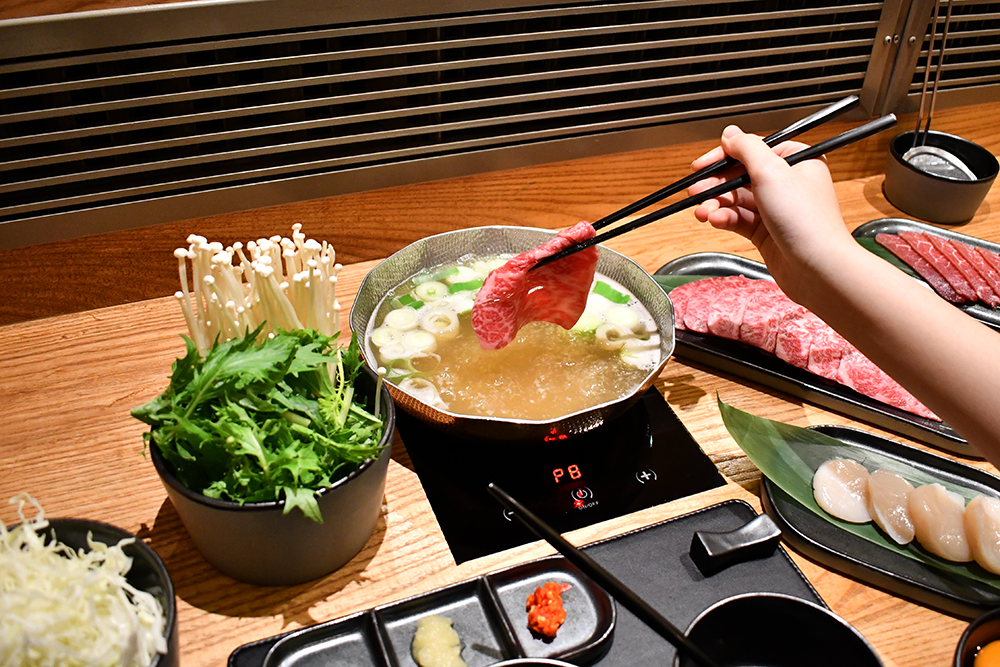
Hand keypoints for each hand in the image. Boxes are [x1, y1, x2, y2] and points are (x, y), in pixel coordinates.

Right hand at [687, 125, 855, 304]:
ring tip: (703, 212)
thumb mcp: (771, 172)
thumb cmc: (806, 220)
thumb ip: (747, 148)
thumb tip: (730, 133)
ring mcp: (776, 208)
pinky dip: (725, 219)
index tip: (701, 165)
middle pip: (740, 176)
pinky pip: (739, 219)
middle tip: (695, 191)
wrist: (817, 268)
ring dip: (716, 204)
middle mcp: (787, 183)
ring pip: (736, 200)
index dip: (724, 157)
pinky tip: (715, 221)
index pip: (752, 151)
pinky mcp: (767, 232)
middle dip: (715, 185)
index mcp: (795, 161)